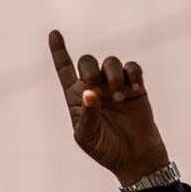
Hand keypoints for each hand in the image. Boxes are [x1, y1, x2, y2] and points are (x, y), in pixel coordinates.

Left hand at [49, 29, 169, 185]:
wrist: (134, 158)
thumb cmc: (105, 149)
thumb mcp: (87, 137)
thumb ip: (86, 115)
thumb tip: (89, 92)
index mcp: (76, 98)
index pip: (64, 70)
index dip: (59, 52)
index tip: (54, 33)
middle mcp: (94, 88)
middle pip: (87, 61)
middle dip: (90, 69)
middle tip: (97, 87)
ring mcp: (115, 86)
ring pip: (111, 62)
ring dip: (114, 76)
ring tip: (120, 98)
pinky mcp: (136, 87)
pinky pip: (133, 68)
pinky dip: (133, 76)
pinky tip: (135, 92)